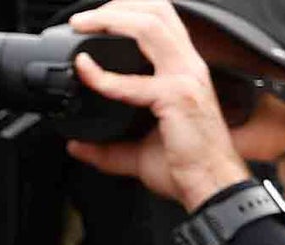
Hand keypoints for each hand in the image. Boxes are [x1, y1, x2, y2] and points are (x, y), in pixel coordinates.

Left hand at [68, 0, 249, 210]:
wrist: (209, 186)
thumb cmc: (184, 166)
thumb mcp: (135, 154)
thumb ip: (104, 148)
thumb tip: (75, 146)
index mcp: (183, 71)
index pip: (160, 23)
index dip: (128, 13)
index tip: (93, 23)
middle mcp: (187, 67)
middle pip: (157, 13)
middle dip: (117, 7)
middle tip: (82, 19)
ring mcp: (184, 79)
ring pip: (151, 27)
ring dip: (112, 19)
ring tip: (83, 25)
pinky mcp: (176, 98)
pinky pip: (134, 81)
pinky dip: (104, 75)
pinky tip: (85, 71)